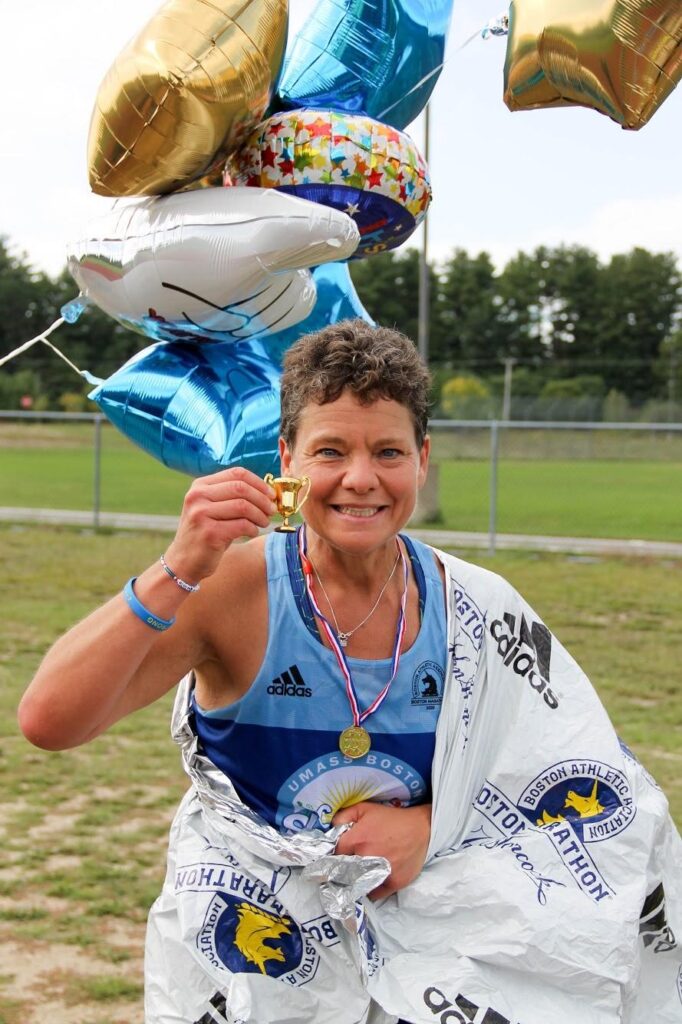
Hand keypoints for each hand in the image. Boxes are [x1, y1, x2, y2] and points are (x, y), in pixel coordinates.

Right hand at [164, 467, 275, 581]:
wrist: (184, 561)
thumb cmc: (206, 533)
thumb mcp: (213, 508)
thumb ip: (233, 496)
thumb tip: (268, 492)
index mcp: (200, 485)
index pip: (236, 473)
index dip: (259, 483)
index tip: (271, 494)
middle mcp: (197, 496)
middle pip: (241, 488)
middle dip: (262, 499)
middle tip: (272, 510)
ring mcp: (201, 514)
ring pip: (243, 506)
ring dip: (260, 515)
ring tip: (264, 522)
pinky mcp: (209, 533)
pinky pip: (242, 525)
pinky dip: (253, 529)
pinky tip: (252, 532)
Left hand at [333, 801, 431, 899]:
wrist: (421, 828)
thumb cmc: (391, 818)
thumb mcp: (364, 808)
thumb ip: (343, 816)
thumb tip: (329, 829)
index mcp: (358, 838)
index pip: (335, 853)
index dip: (335, 854)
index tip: (338, 855)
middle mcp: (367, 857)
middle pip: (343, 872)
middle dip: (342, 870)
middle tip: (344, 868)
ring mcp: (381, 872)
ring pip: (357, 886)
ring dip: (354, 883)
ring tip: (356, 877)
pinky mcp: (394, 883)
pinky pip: (374, 894)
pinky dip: (370, 890)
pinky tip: (370, 882)